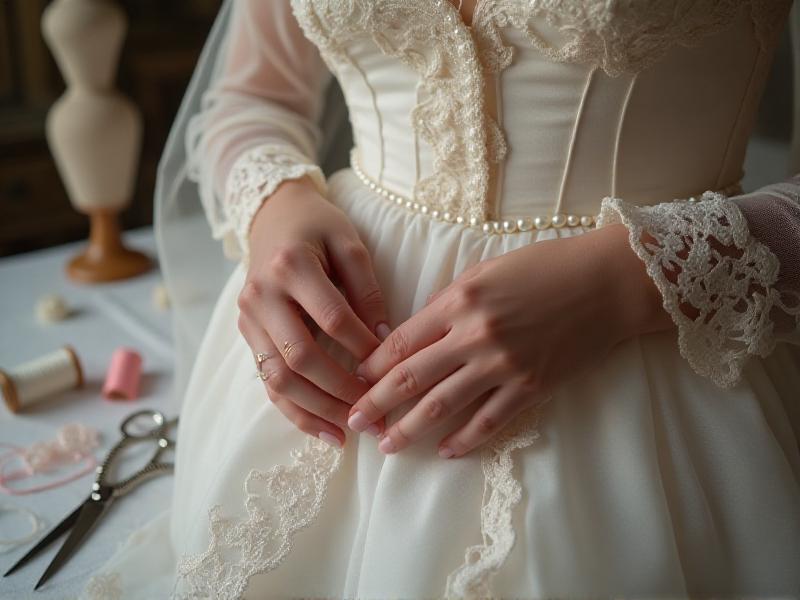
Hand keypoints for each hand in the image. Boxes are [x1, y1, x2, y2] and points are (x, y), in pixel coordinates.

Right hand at [237, 176, 390, 446]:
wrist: (272, 216)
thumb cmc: (318, 227)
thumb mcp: (349, 242)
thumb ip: (366, 287)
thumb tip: (383, 338)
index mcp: (290, 266)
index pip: (331, 319)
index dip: (363, 348)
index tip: (392, 369)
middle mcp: (261, 295)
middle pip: (300, 356)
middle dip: (339, 391)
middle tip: (373, 414)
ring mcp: (248, 318)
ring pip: (277, 378)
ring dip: (315, 410)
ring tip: (349, 433)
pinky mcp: (246, 334)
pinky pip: (267, 381)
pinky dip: (294, 410)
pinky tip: (324, 429)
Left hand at [347, 223, 673, 457]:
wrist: (606, 282)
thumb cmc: (545, 266)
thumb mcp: (485, 271)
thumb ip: (448, 303)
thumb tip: (417, 335)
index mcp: (459, 301)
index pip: (401, 341)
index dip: (371, 366)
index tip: (353, 381)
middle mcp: (474, 335)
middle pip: (411, 377)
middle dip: (377, 404)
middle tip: (353, 423)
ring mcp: (503, 364)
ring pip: (444, 405)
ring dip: (410, 429)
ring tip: (388, 446)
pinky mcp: (531, 386)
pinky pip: (490, 420)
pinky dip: (465, 439)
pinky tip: (446, 452)